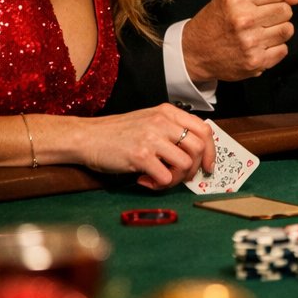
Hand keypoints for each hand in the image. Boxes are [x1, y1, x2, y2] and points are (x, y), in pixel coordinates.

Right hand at [80, 104, 215, 190]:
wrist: (86, 137)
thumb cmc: (117, 133)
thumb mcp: (149, 121)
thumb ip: (171, 130)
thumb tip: (196, 153)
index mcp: (168, 112)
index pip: (204, 130)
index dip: (211, 151)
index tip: (208, 166)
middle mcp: (163, 122)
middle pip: (199, 148)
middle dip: (194, 168)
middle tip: (179, 176)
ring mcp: (152, 138)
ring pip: (185, 164)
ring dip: (175, 178)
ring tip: (159, 178)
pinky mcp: (140, 155)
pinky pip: (165, 177)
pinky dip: (158, 184)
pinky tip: (144, 180)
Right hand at [181, 0, 297, 82]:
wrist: (194, 52)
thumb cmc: (215, 21)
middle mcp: (244, 20)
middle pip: (286, 10)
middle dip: (279, 12)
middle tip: (263, 17)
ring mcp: (250, 43)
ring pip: (287, 30)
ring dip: (278, 30)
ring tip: (262, 31)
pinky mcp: (255, 62)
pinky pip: (283, 50)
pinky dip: (275, 48)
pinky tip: (260, 45)